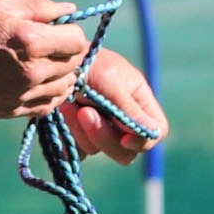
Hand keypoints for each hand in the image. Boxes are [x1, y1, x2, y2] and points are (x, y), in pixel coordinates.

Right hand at [0, 0, 89, 119]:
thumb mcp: (1, 5)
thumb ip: (41, 8)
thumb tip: (71, 11)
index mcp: (32, 41)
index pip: (77, 41)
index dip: (71, 32)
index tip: (60, 30)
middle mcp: (32, 72)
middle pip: (73, 65)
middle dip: (67, 53)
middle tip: (52, 46)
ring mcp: (22, 94)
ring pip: (64, 88)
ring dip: (61, 75)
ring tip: (46, 64)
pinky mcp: (11, 110)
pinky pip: (45, 107)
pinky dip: (48, 94)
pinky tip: (37, 82)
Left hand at [65, 48, 166, 164]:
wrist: (56, 61)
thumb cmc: (89, 63)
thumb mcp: (111, 81)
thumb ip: (129, 109)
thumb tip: (154, 132)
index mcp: (139, 102)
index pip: (157, 131)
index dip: (143, 140)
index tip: (124, 139)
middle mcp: (122, 120)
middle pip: (126, 152)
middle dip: (104, 137)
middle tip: (84, 113)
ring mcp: (100, 129)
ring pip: (97, 150)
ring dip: (80, 130)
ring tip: (69, 105)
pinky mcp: (78, 135)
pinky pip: (76, 151)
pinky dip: (68, 137)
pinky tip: (63, 116)